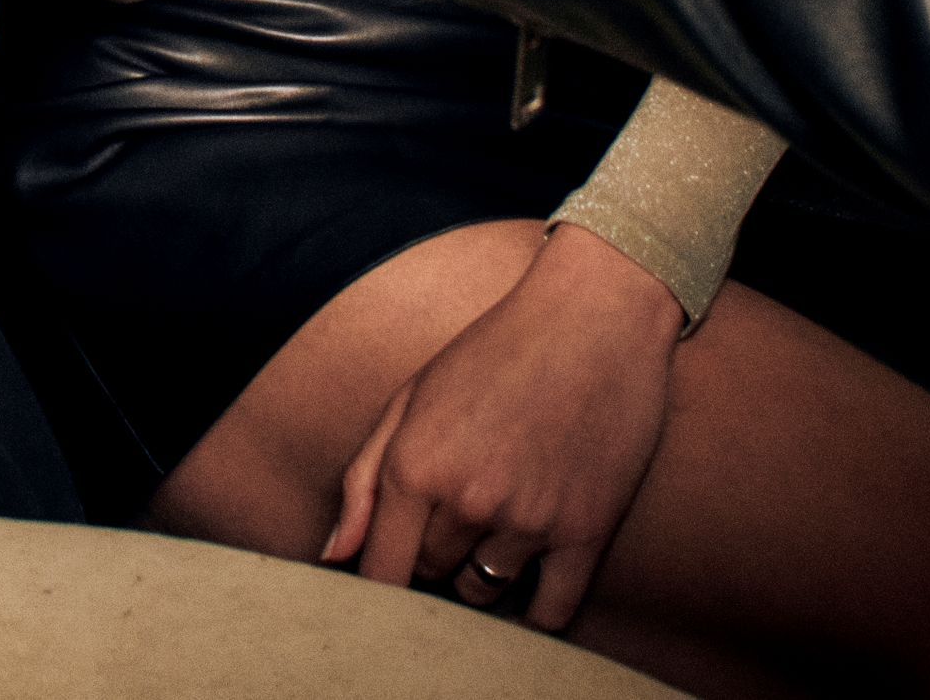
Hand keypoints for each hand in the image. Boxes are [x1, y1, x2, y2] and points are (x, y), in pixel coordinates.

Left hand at [324, 226, 682, 628]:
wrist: (595, 316)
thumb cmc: (495, 350)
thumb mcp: (412, 396)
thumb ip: (363, 479)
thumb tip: (333, 557)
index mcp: (415, 466)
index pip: (380, 573)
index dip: (378, 585)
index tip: (388, 575)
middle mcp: (467, 500)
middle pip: (430, 576)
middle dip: (431, 556)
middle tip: (454, 510)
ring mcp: (530, 520)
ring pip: (484, 591)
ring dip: (480, 573)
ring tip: (495, 520)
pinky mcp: (588, 531)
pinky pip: (551, 613)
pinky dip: (536, 611)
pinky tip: (530, 580)